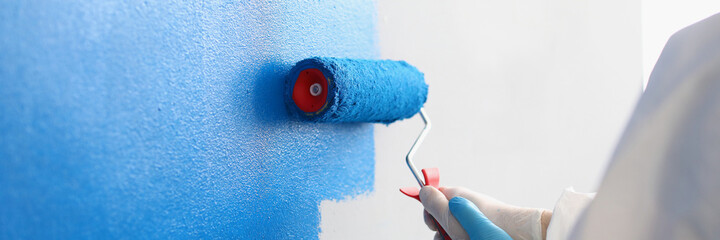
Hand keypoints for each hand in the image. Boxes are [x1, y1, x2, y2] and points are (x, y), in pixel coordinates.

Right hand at [420, 186, 550, 239]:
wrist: (516, 234)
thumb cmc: (486, 224)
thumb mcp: (451, 214)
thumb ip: (433, 203)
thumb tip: (422, 190)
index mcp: (456, 196)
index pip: (433, 198)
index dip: (429, 210)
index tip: (432, 221)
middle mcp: (463, 207)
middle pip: (439, 218)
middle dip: (439, 229)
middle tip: (449, 234)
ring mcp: (472, 220)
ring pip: (449, 231)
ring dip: (449, 238)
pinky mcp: (479, 230)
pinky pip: (462, 236)